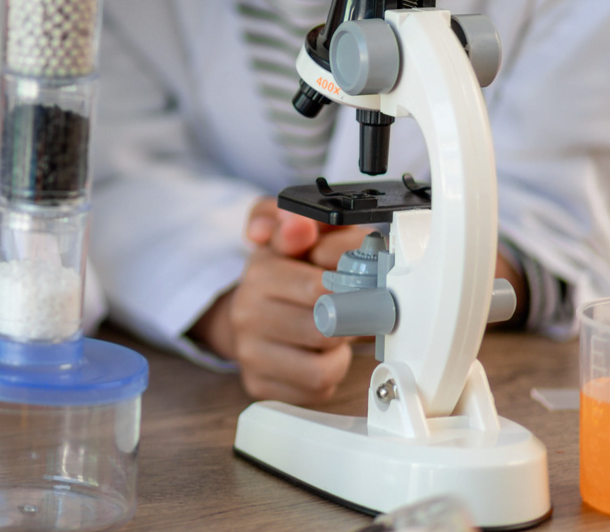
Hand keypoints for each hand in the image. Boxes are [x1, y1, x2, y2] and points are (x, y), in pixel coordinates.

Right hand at [191, 198, 370, 404]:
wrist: (249, 311)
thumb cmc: (283, 273)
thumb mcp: (291, 234)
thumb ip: (299, 220)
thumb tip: (299, 225)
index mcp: (259, 272)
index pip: (322, 288)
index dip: (354, 288)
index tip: (361, 285)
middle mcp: (247, 314)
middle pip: (326, 331)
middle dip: (348, 323)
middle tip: (354, 312)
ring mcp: (251, 354)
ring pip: (323, 368)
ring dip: (339, 353)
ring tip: (334, 336)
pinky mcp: (260, 386)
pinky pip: (315, 390)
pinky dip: (327, 375)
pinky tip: (320, 356)